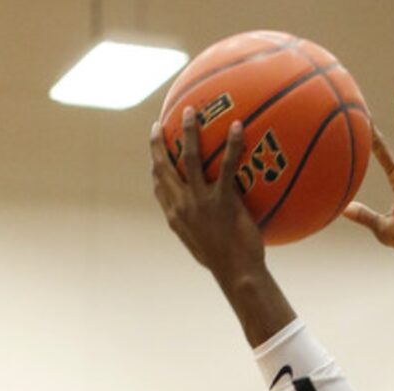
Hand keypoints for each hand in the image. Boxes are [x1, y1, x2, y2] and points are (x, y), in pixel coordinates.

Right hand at [150, 112, 266, 288]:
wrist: (238, 276)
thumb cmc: (227, 266)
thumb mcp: (207, 248)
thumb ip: (203, 229)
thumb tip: (212, 220)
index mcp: (176, 218)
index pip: (159, 188)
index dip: (155, 167)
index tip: (155, 154)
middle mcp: (183, 207)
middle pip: (163, 167)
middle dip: (158, 143)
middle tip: (159, 124)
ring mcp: (201, 202)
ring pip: (189, 158)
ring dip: (188, 131)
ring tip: (191, 111)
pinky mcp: (223, 201)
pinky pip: (227, 165)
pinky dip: (232, 143)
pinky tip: (237, 126)